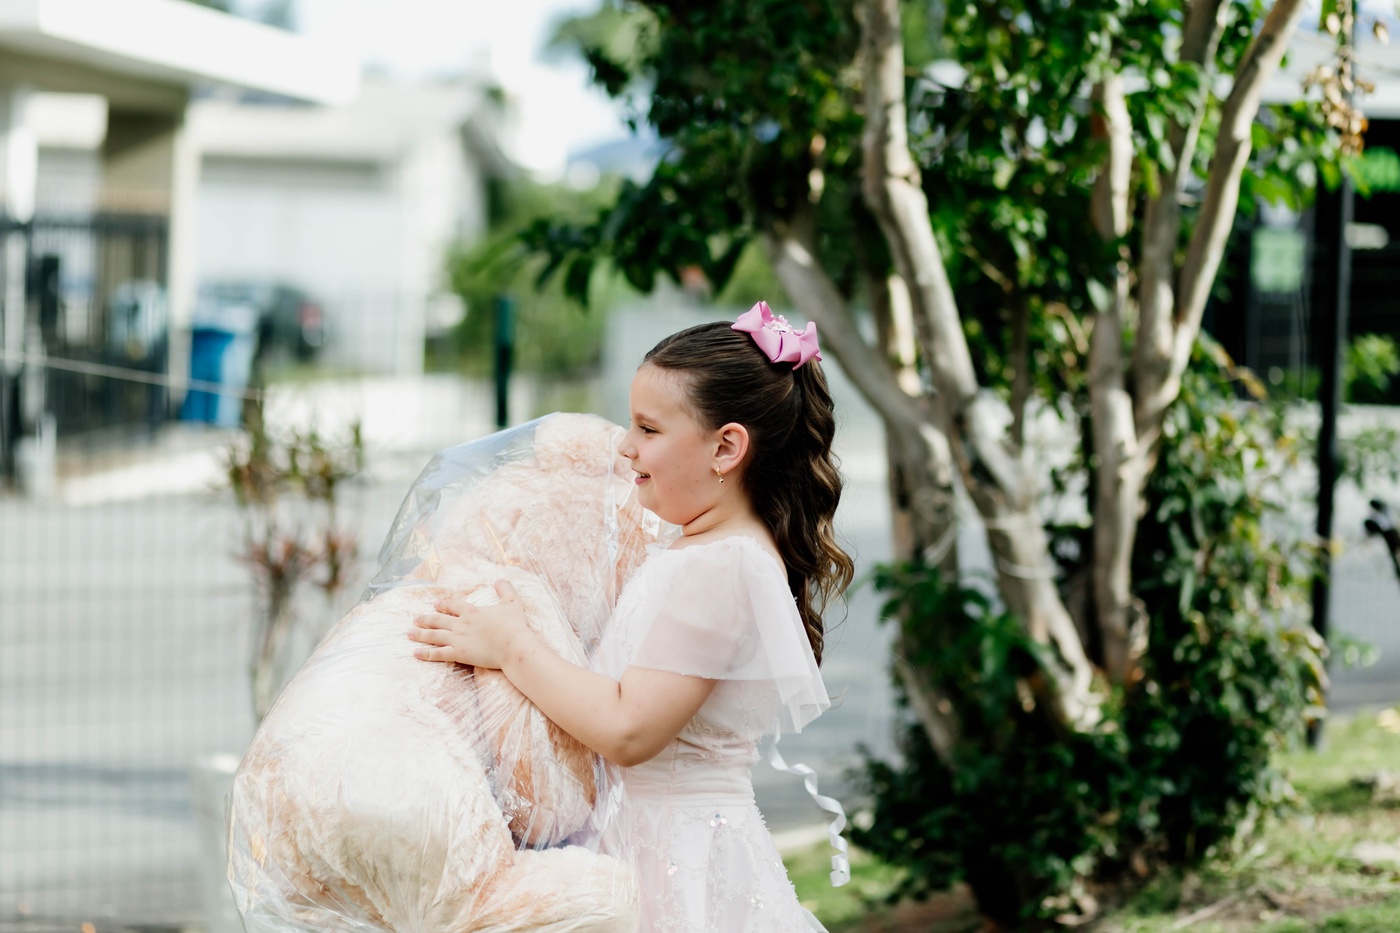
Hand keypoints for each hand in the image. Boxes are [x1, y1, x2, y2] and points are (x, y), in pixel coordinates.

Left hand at [409, 580, 529, 669]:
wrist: (514, 646)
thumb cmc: (514, 626)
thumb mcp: (512, 603)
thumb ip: (506, 590)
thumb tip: (500, 580)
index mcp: (472, 611)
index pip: (452, 605)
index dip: (443, 604)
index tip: (435, 604)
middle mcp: (461, 624)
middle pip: (438, 620)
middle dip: (426, 619)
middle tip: (415, 619)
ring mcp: (458, 639)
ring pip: (434, 636)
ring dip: (420, 634)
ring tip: (409, 633)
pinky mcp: (459, 654)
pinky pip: (438, 653)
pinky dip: (426, 654)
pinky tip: (415, 653)